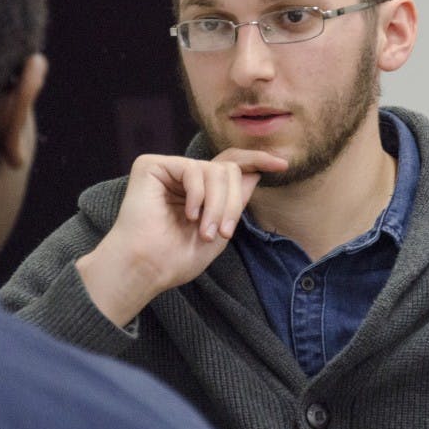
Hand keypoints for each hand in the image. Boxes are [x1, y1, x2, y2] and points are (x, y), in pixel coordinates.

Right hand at [76, 150, 286, 325]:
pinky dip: (197, 196)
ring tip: (206, 232)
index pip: (230, 166)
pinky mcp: (151, 165)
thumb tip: (254, 171)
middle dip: (231, 203)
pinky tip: (188, 216)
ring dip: (217, 205)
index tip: (282, 165)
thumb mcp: (219, 229)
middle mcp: (183, 176)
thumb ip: (235, 201)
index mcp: (198, 191)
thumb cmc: (177, 257)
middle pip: (228, 170)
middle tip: (222, 233)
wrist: (147, 267)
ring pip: (215, 171)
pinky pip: (193, 170)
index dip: (256, 160)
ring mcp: (168, 169)